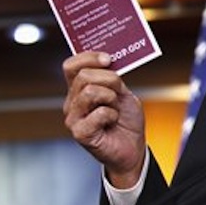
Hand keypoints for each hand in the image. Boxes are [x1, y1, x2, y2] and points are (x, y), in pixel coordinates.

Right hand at [63, 51, 145, 187]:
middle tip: (118, 93)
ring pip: (90, 92)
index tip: (108, 59)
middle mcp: (72, 102)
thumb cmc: (126, 119)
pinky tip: (112, 122)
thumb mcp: (122, 92)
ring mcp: (73, 118)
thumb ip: (112, 77)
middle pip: (84, 76)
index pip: (72, 66)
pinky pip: (99, 113)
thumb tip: (108, 60)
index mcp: (79, 89)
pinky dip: (112, 115)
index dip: (88, 57)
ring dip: (111, 98)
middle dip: (109, 79)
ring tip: (114, 109)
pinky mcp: (80, 133)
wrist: (133, 147)